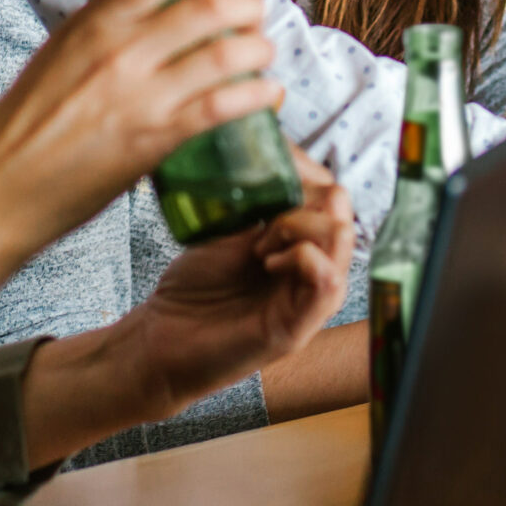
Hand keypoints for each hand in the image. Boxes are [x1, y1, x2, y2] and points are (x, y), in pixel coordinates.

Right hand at [0, 0, 282, 340]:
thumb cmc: (23, 126)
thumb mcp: (58, 55)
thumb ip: (104, 31)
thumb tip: (149, 12)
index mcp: (92, 22)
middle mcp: (119, 51)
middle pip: (208, 6)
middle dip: (248, 4)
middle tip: (256, 11)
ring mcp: (139, 96)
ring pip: (227, 53)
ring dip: (259, 49)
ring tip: (264, 53)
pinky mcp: (154, 141)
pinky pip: (224, 107)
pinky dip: (256, 95)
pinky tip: (266, 95)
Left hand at [114, 160, 355, 416]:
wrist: (162, 340)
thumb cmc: (193, 288)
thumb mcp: (231, 231)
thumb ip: (263, 207)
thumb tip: (280, 165)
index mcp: (302, 246)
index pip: (333, 197)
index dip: (305, 176)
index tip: (267, 180)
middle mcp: (315, 272)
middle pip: (343, 211)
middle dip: (302, 197)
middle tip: (262, 220)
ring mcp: (311, 301)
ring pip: (341, 236)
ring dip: (296, 224)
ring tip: (260, 246)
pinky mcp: (299, 328)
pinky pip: (327, 278)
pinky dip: (298, 255)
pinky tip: (266, 262)